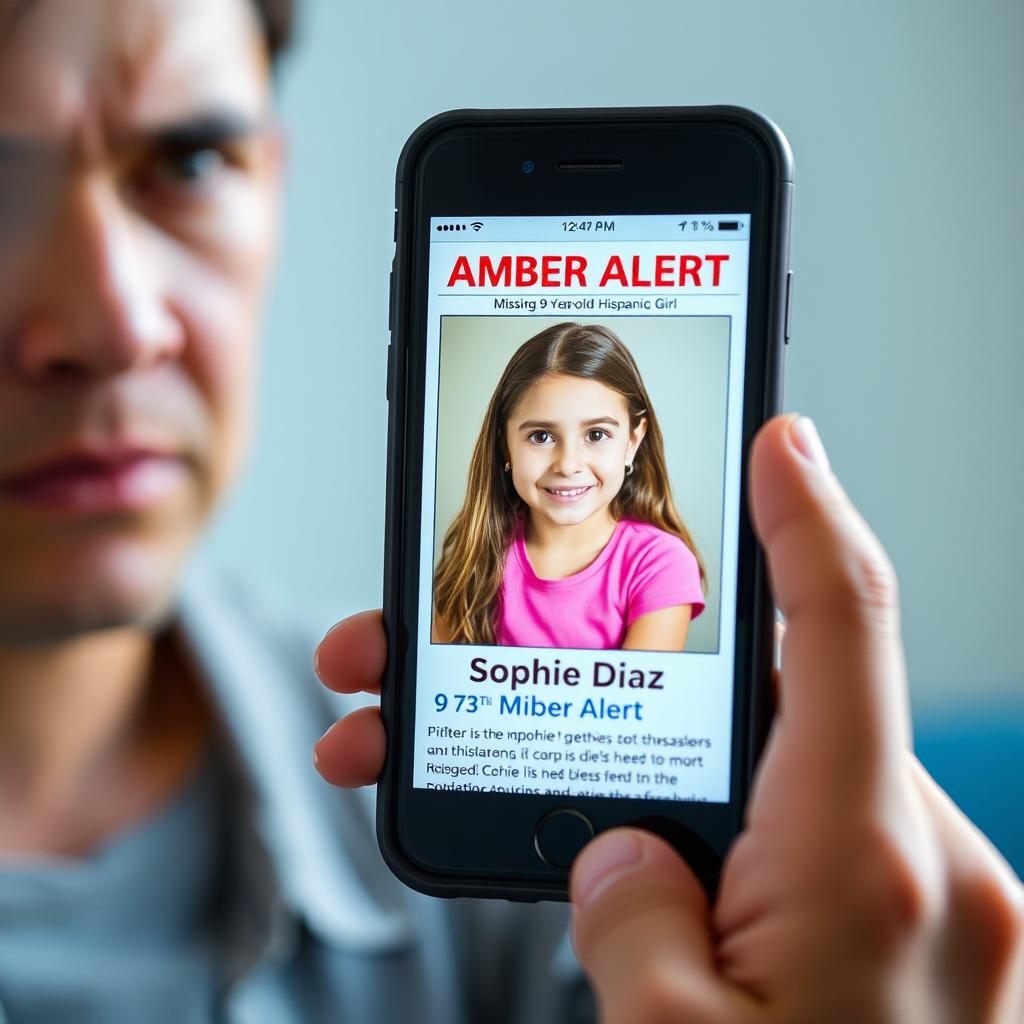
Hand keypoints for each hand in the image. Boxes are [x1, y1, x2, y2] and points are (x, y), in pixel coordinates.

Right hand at [569, 415, 1023, 1022]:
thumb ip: (636, 930)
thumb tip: (622, 864)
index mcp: (873, 875)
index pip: (847, 633)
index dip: (809, 513)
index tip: (782, 434)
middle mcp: (916, 870)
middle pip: (763, 712)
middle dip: (619, 684)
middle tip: (474, 677)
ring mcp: (919, 905)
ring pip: (769, 785)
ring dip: (652, 783)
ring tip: (545, 826)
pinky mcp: (900, 935)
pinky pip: (797, 846)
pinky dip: (713, 846)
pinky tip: (641, 885)